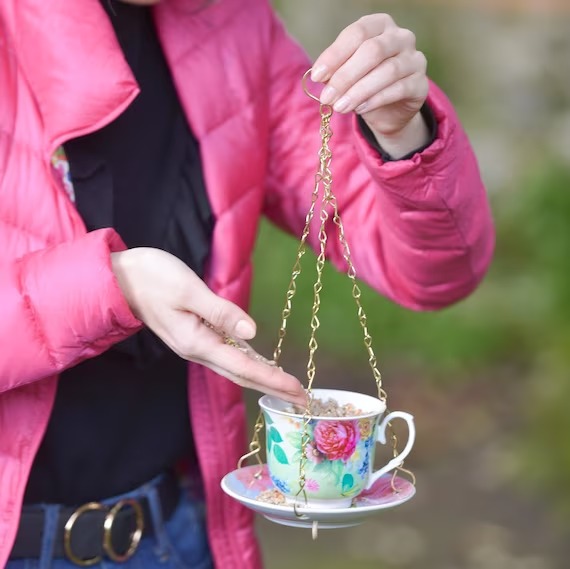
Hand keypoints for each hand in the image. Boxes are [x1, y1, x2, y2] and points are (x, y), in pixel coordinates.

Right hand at [111, 248, 305, 405]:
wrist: (121, 279)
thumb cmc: (153, 279)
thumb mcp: (188, 290)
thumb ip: (221, 312)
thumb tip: (252, 333)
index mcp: (197, 342)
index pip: (244, 367)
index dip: (273, 380)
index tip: (298, 391)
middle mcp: (197, 350)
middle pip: (243, 375)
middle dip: (274, 387)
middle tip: (304, 399)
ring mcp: (195, 345)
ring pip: (236, 367)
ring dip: (263, 378)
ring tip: (288, 386)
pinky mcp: (195, 335)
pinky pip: (227, 355)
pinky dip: (248, 362)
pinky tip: (261, 363)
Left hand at [311, 14, 429, 156]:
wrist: (389, 111)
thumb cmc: (364, 84)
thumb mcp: (346, 75)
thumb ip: (335, 72)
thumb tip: (321, 77)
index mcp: (380, 25)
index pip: (357, 33)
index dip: (335, 54)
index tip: (317, 76)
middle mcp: (401, 37)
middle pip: (373, 50)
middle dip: (345, 76)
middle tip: (327, 97)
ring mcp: (415, 59)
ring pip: (387, 71)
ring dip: (358, 91)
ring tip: (340, 107)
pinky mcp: (421, 84)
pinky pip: (398, 89)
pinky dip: (375, 100)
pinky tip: (359, 110)